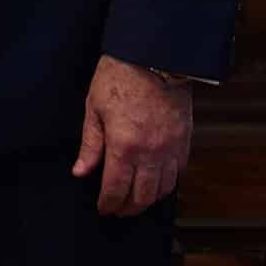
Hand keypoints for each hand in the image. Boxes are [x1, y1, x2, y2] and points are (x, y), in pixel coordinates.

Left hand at [70, 55, 193, 216]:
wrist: (154, 56)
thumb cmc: (120, 77)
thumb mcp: (94, 109)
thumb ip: (90, 145)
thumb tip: (81, 171)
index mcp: (123, 146)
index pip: (115, 189)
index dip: (108, 204)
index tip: (103, 208)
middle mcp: (150, 153)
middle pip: (141, 197)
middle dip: (128, 208)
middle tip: (118, 209)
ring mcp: (170, 148)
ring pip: (163, 190)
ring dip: (148, 200)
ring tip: (136, 200)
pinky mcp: (185, 140)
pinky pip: (178, 173)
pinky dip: (168, 183)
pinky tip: (157, 181)